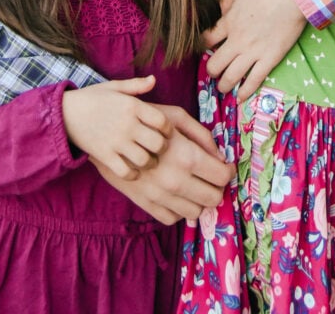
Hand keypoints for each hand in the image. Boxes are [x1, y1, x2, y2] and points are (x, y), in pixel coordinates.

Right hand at [62, 75, 171, 179]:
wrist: (64, 113)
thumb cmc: (92, 98)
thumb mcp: (114, 87)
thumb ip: (136, 85)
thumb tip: (154, 79)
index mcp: (132, 106)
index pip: (162, 121)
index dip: (168, 130)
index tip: (164, 132)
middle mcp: (127, 124)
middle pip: (158, 144)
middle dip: (162, 148)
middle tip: (158, 148)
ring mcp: (116, 142)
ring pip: (145, 160)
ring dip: (150, 163)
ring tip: (147, 160)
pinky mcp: (105, 156)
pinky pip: (126, 172)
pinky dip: (133, 174)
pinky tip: (132, 169)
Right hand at [94, 105, 234, 224]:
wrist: (107, 134)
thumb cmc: (145, 120)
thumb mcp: (176, 116)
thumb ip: (201, 135)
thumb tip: (220, 157)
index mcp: (186, 156)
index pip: (222, 176)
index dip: (227, 171)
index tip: (225, 167)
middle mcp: (175, 180)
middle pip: (213, 198)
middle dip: (217, 188)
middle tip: (212, 177)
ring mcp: (160, 196)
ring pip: (196, 213)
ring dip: (199, 200)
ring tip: (195, 185)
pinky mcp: (146, 205)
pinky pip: (173, 218)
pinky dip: (179, 209)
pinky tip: (177, 193)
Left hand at [203, 0, 306, 100]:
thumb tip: (222, 11)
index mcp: (228, 22)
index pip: (206, 40)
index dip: (203, 46)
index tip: (205, 48)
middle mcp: (237, 41)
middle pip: (215, 64)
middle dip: (211, 70)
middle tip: (213, 71)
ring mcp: (253, 52)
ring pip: (231, 77)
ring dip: (224, 85)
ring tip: (223, 88)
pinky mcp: (270, 59)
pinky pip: (254, 80)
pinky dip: (245, 92)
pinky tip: (240, 98)